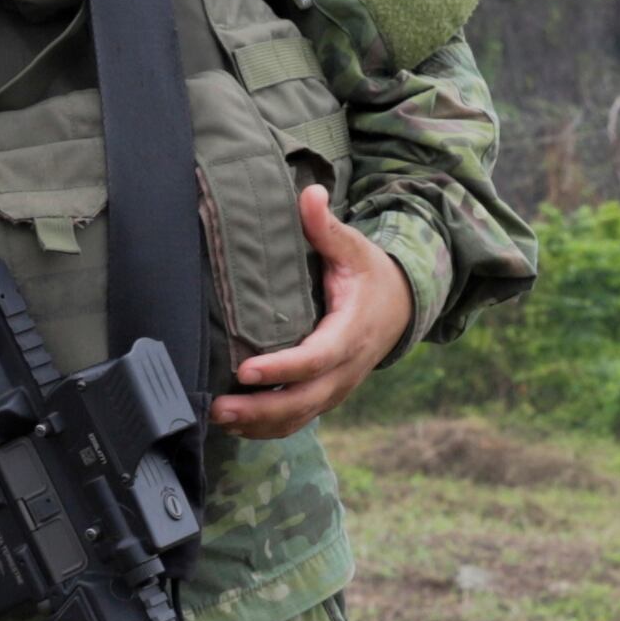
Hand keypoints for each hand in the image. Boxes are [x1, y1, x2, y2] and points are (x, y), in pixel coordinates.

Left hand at [215, 186, 412, 438]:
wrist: (401, 307)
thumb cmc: (370, 275)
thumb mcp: (354, 247)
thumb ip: (326, 226)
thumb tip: (309, 193)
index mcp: (351, 333)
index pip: (316, 358)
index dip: (281, 367)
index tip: (245, 370)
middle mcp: (345, 369)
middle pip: (303, 400)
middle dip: (260, 408)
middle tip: (218, 407)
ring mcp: (337, 388)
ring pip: (298, 416)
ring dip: (258, 423)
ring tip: (218, 417)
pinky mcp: (326, 397)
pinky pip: (298, 420)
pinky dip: (267, 428)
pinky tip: (236, 425)